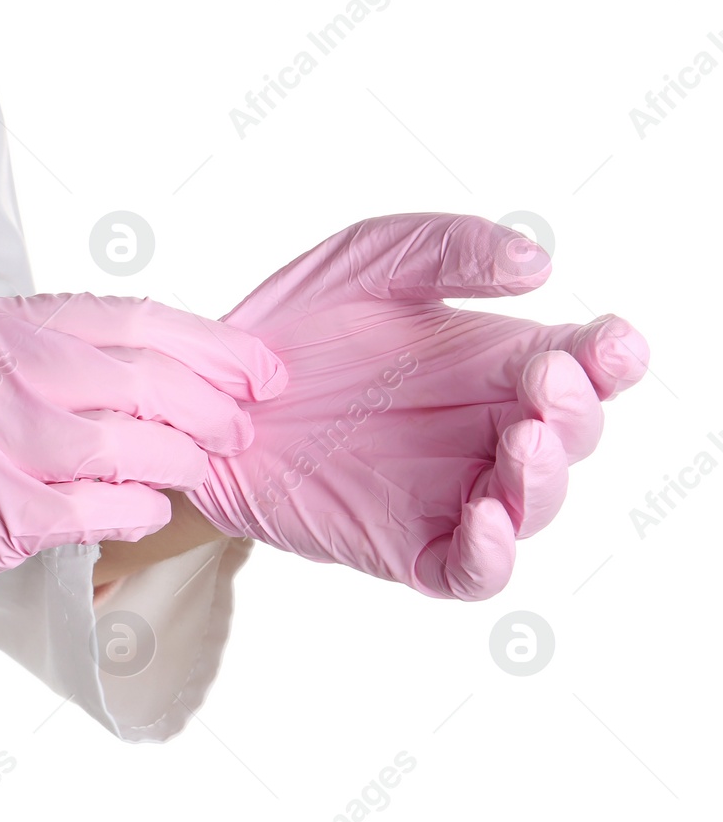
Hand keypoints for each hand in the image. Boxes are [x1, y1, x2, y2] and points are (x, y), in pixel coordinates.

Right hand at [0, 294, 285, 672]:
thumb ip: (58, 360)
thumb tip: (179, 370)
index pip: (125, 317)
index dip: (207, 344)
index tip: (257, 367)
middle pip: (137, 374)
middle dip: (211, 403)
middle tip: (243, 426)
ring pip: (122, 441)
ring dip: (181, 458)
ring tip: (203, 470)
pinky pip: (93, 507)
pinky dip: (136, 508)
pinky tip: (151, 511)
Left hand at [189, 213, 647, 598]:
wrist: (208, 389)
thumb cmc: (294, 325)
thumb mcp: (369, 261)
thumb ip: (451, 251)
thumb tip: (537, 263)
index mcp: (497, 362)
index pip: (585, 365)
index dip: (612, 357)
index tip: (611, 342)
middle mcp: (486, 429)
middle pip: (571, 437)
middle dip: (576, 412)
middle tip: (547, 380)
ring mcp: (450, 491)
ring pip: (532, 506)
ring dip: (544, 479)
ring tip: (525, 440)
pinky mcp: (404, 543)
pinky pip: (469, 571)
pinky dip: (492, 556)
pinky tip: (488, 519)